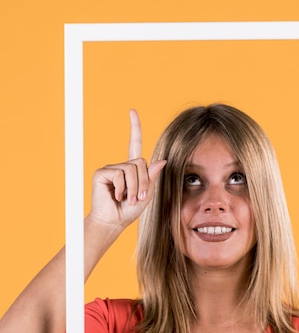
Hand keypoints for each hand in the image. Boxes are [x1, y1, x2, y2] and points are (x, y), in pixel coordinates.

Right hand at [89, 109, 165, 229]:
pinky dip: (121, 188)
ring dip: (134, 187)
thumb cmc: (128, 210)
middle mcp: (121, 165)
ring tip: (128, 199)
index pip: (134, 143)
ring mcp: (111, 168)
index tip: (131, 111)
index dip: (134, 127)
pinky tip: (116, 196)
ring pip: (132, 168)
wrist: (113, 222)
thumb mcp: (147, 194)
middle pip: (140, 162)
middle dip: (144, 181)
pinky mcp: (101, 172)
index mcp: (132, 168)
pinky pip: (119, 174)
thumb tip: (162, 161)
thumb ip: (152, 178)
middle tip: (138, 197)